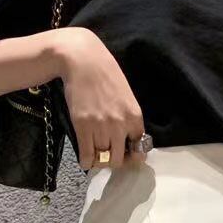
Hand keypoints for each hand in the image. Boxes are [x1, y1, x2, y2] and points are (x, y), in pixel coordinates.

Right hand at [54, 27, 146, 169]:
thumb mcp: (127, 97)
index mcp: (135, 117)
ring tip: (95, 153)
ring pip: (102, 159)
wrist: (83, 60)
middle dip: (113, 161)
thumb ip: (128, 118)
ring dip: (98, 160)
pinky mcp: (83, 127)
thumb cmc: (106, 74)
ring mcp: (101, 127)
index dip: (131, 156)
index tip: (124, 154)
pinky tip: (85, 159)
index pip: (139, 150)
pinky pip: (87, 156)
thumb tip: (127, 140)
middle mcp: (120, 125)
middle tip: (106, 155)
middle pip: (118, 159)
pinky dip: (86, 162)